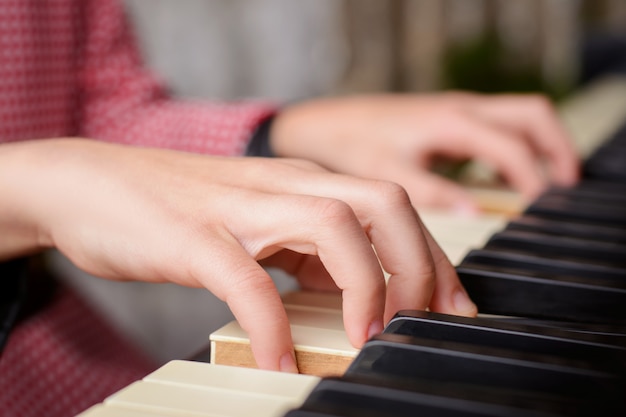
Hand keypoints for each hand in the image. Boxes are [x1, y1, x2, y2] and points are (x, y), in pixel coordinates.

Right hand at [0, 138, 474, 371]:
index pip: (393, 207)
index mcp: (303, 183)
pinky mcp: (195, 237)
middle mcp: (284, 186)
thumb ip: (307, 250)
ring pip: (334, 225)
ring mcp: (240, 208)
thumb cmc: (178, 209)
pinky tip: (280, 362)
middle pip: (384, 202)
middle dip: (420, 263)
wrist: (91, 183)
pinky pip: (249, 281)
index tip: (449, 306)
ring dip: (366, 286)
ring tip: (365, 339)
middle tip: (424, 320)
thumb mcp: (259, 224)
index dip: (431, 257)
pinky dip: (273, 326)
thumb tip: (355, 292)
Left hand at [271, 92, 579, 212]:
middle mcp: (459, 110)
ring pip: (516, 117)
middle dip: (557, 148)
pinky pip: (493, 127)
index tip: (541, 210)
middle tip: (563, 189)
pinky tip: (498, 178)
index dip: (534, 179)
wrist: (318, 125)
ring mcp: (453, 112)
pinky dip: (509, 148)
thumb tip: (475, 212)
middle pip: (532, 116)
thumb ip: (434, 194)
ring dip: (536, 145)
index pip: (514, 147)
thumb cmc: (348, 144)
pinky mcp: (443, 120)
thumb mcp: (390, 174)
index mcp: (451, 122)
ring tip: (540, 188)